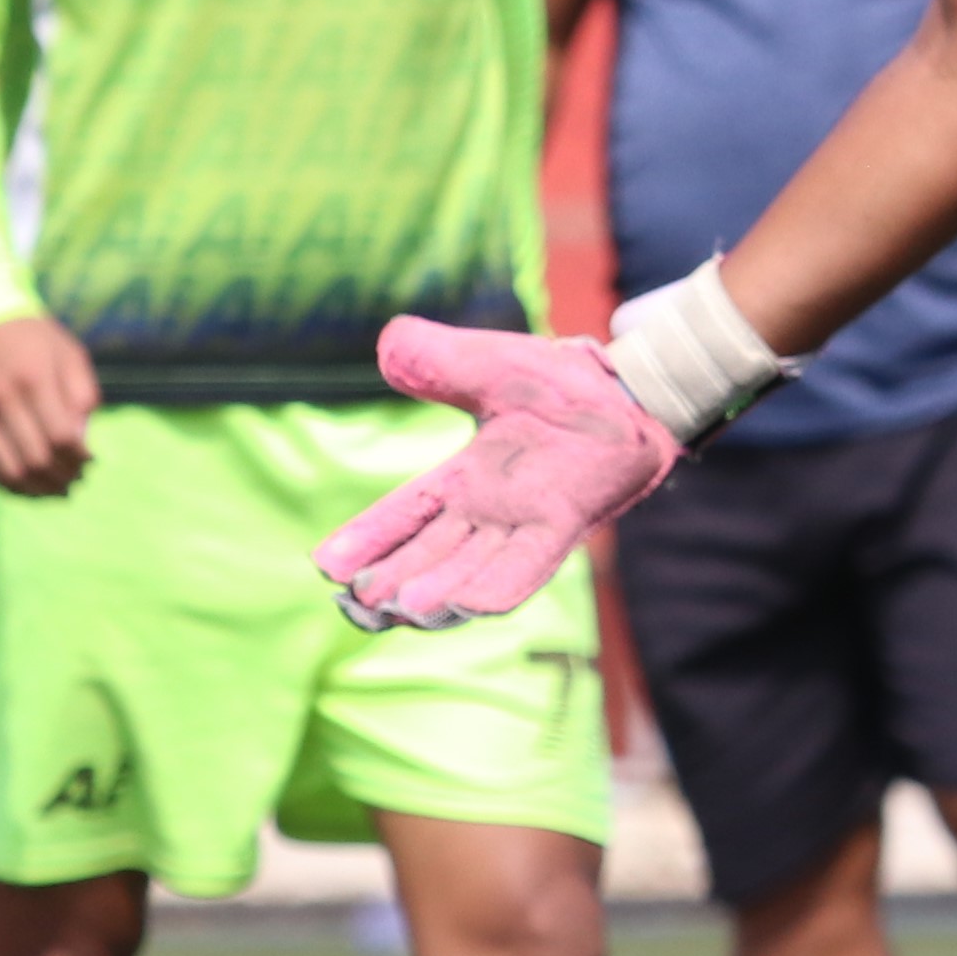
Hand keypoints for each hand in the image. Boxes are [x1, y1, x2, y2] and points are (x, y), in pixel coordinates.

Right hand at [0, 314, 99, 494]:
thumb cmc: (35, 340)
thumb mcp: (70, 355)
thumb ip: (81, 396)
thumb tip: (82, 442)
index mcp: (34, 379)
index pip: (60, 436)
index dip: (79, 457)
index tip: (90, 459)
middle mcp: (2, 399)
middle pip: (35, 458)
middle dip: (62, 476)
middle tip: (77, 478)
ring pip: (10, 471)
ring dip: (38, 489)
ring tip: (57, 489)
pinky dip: (11, 486)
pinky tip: (30, 487)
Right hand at [317, 318, 684, 629]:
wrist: (631, 389)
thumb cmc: (562, 383)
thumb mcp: (487, 365)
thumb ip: (437, 360)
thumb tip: (387, 345)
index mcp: (464, 479)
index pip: (402, 514)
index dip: (366, 539)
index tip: (325, 564)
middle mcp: (489, 511)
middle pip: (427, 556)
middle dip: (390, 583)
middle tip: (354, 603)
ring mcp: (526, 523)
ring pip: (468, 571)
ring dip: (435, 592)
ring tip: (398, 609)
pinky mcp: (564, 523)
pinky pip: (526, 566)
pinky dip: (496, 588)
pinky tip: (467, 605)